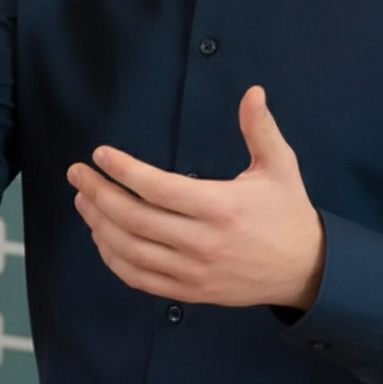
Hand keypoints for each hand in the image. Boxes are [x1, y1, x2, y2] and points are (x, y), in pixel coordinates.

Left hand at [67, 86, 323, 309]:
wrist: (305, 270)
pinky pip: (140, 279)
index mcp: (220, 207)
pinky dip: (113, 258)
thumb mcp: (281, 165)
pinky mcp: (190, 292)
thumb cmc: (288, 211)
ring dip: (99, 224)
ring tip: (82, 200)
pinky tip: (101, 236)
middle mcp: (202, 243)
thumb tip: (253, 91)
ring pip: (131, 251)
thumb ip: (261, 127)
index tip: (100, 154)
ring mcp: (193, 272)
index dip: (124, 171)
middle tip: (77, 173)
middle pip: (135, 219)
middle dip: (98, 193)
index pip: (158, 189)